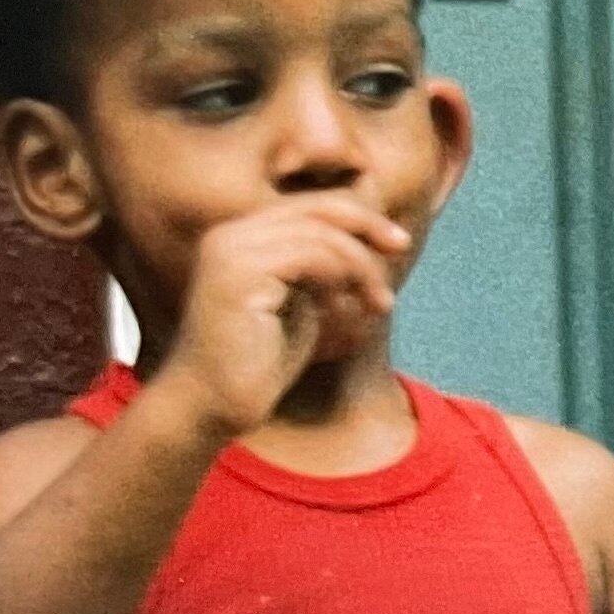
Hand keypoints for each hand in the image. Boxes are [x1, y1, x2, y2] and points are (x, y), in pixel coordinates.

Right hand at [146, 196, 414, 435]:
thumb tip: (369, 242)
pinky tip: (345, 310)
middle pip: (318, 208)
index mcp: (241, 237)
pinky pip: (312, 258)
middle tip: (402, 249)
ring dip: (362, 267)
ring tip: (378, 303)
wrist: (212, 407)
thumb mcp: (303, 305)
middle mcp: (230, 235)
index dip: (360, 217)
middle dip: (368, 227)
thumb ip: (325, 271)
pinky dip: (342, 280)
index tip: (397, 242)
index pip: (310, 206)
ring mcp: (231, 251)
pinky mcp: (238, 275)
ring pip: (322, 234)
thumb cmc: (258, 364)